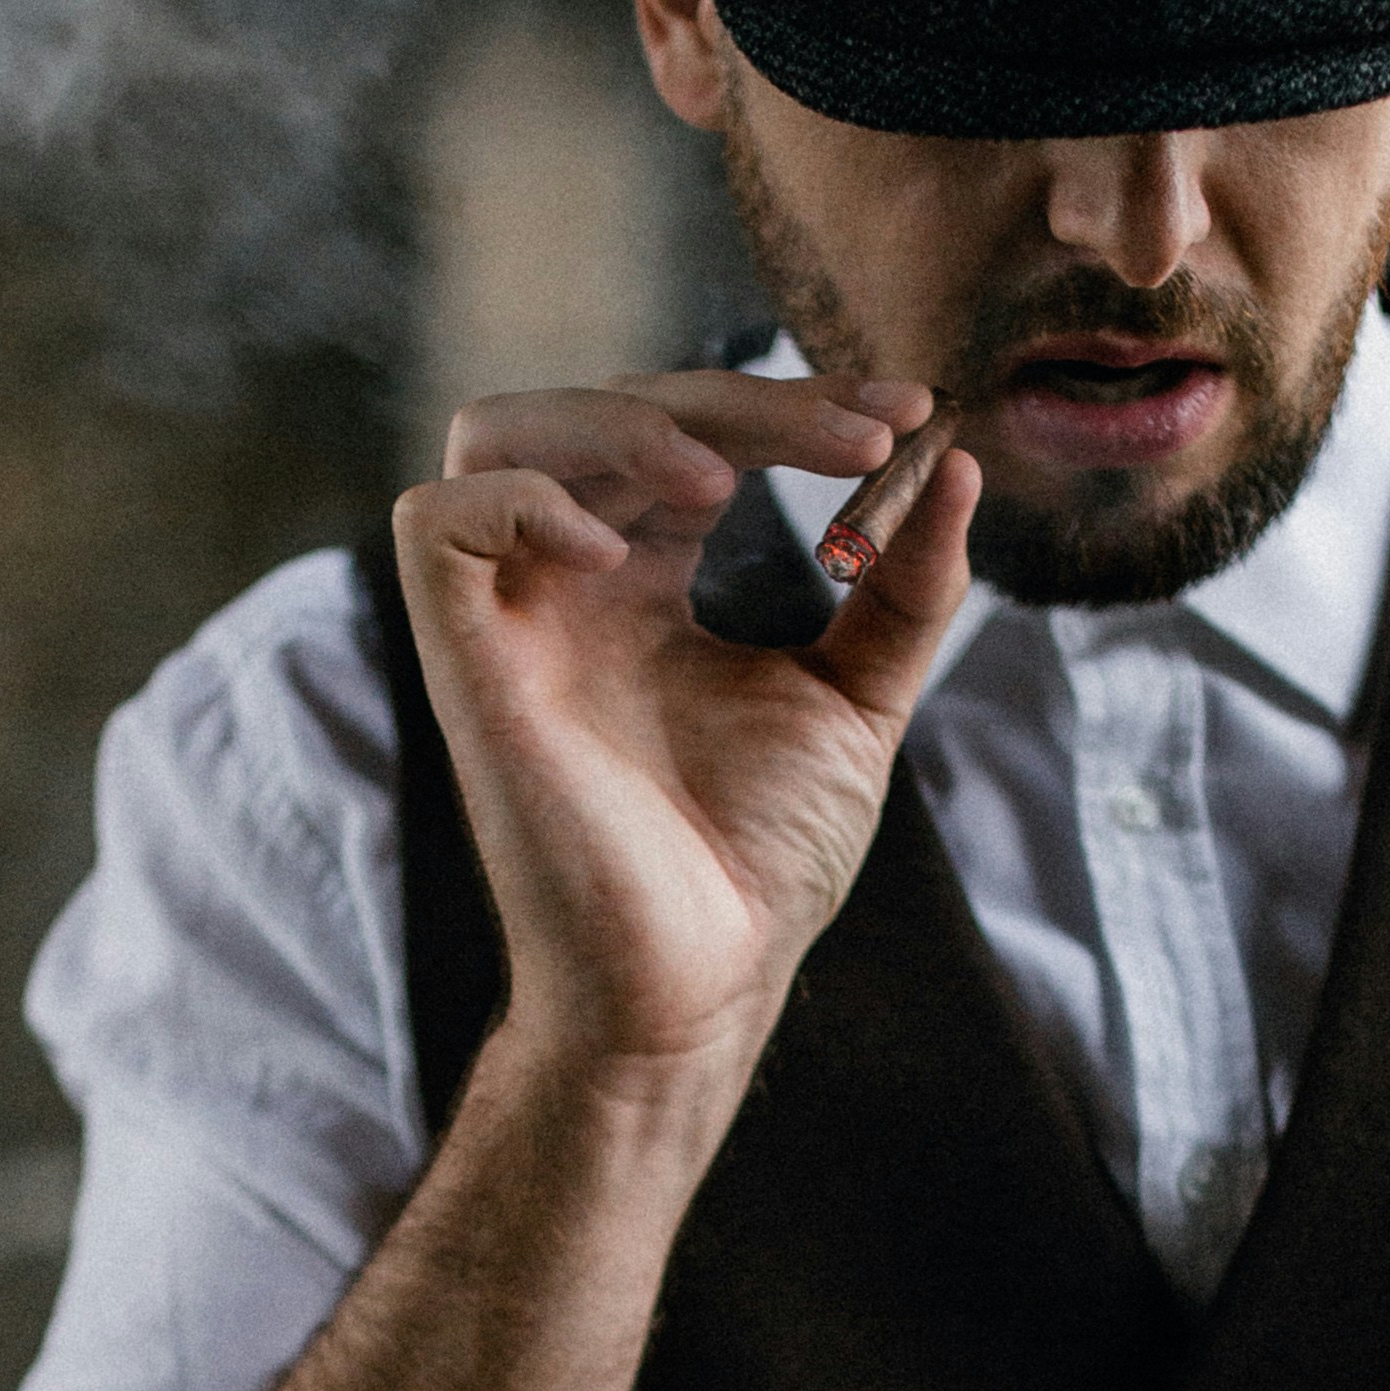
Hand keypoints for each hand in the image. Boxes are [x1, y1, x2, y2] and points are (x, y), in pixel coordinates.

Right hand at [398, 367, 975, 1100]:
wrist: (703, 987)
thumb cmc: (758, 865)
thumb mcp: (859, 701)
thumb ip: (904, 590)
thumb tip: (952, 468)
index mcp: (645, 582)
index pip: (690, 432)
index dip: (790, 404)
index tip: (907, 417)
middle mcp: (568, 584)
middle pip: (608, 407)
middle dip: (740, 402)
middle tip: (860, 441)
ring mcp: (511, 619)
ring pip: (498, 430)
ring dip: (620, 423)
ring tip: (724, 483)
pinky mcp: (467, 667)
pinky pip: (437, 525)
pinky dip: (524, 503)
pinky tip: (627, 557)